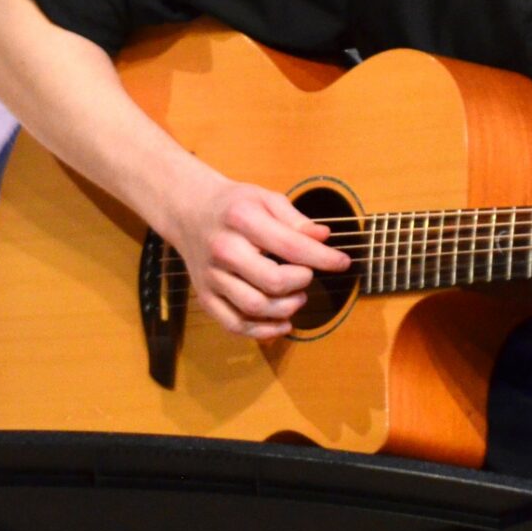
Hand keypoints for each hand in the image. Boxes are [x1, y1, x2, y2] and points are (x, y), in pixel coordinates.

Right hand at [157, 165, 348, 340]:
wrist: (188, 211)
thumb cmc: (234, 205)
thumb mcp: (266, 198)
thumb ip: (295, 219)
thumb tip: (324, 237)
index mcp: (242, 220)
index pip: (290, 246)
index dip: (323, 258)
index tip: (343, 262)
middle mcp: (224, 250)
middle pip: (272, 281)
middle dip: (301, 282)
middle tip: (307, 276)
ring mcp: (211, 276)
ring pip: (254, 307)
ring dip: (286, 308)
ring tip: (297, 298)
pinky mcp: (205, 296)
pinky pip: (234, 324)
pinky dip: (262, 331)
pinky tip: (283, 323)